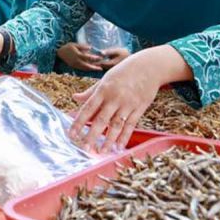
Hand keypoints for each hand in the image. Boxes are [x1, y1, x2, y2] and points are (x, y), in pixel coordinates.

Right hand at [56, 42, 101, 70]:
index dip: (95, 58)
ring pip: (85, 68)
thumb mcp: (74, 44)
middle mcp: (77, 61)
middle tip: (101, 68)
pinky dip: (87, 69)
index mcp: (78, 55)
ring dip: (92, 69)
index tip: (101, 57)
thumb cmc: (67, 47)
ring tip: (98, 69)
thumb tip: (90, 48)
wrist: (58, 53)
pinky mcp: (74, 66)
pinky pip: (81, 69)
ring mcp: (75, 65)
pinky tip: (91, 68)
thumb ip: (82, 47)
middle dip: (95, 67)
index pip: (88, 57)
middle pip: (88, 66)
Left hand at [68, 45, 190, 152]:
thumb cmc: (124, 72)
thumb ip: (90, 91)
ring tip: (101, 152)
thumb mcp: (105, 79)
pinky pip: (130, 125)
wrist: (149, 67)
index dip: (79, 122)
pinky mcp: (139, 108)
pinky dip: (124, 137)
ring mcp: (128, 104)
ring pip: (116, 125)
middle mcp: (115, 98)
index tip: (71, 134)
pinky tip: (118, 147)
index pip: (88, 108)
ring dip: (108, 140)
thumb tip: (74, 98)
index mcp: (103, 89)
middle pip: (101, 119)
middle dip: (92, 135)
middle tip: (85, 148)